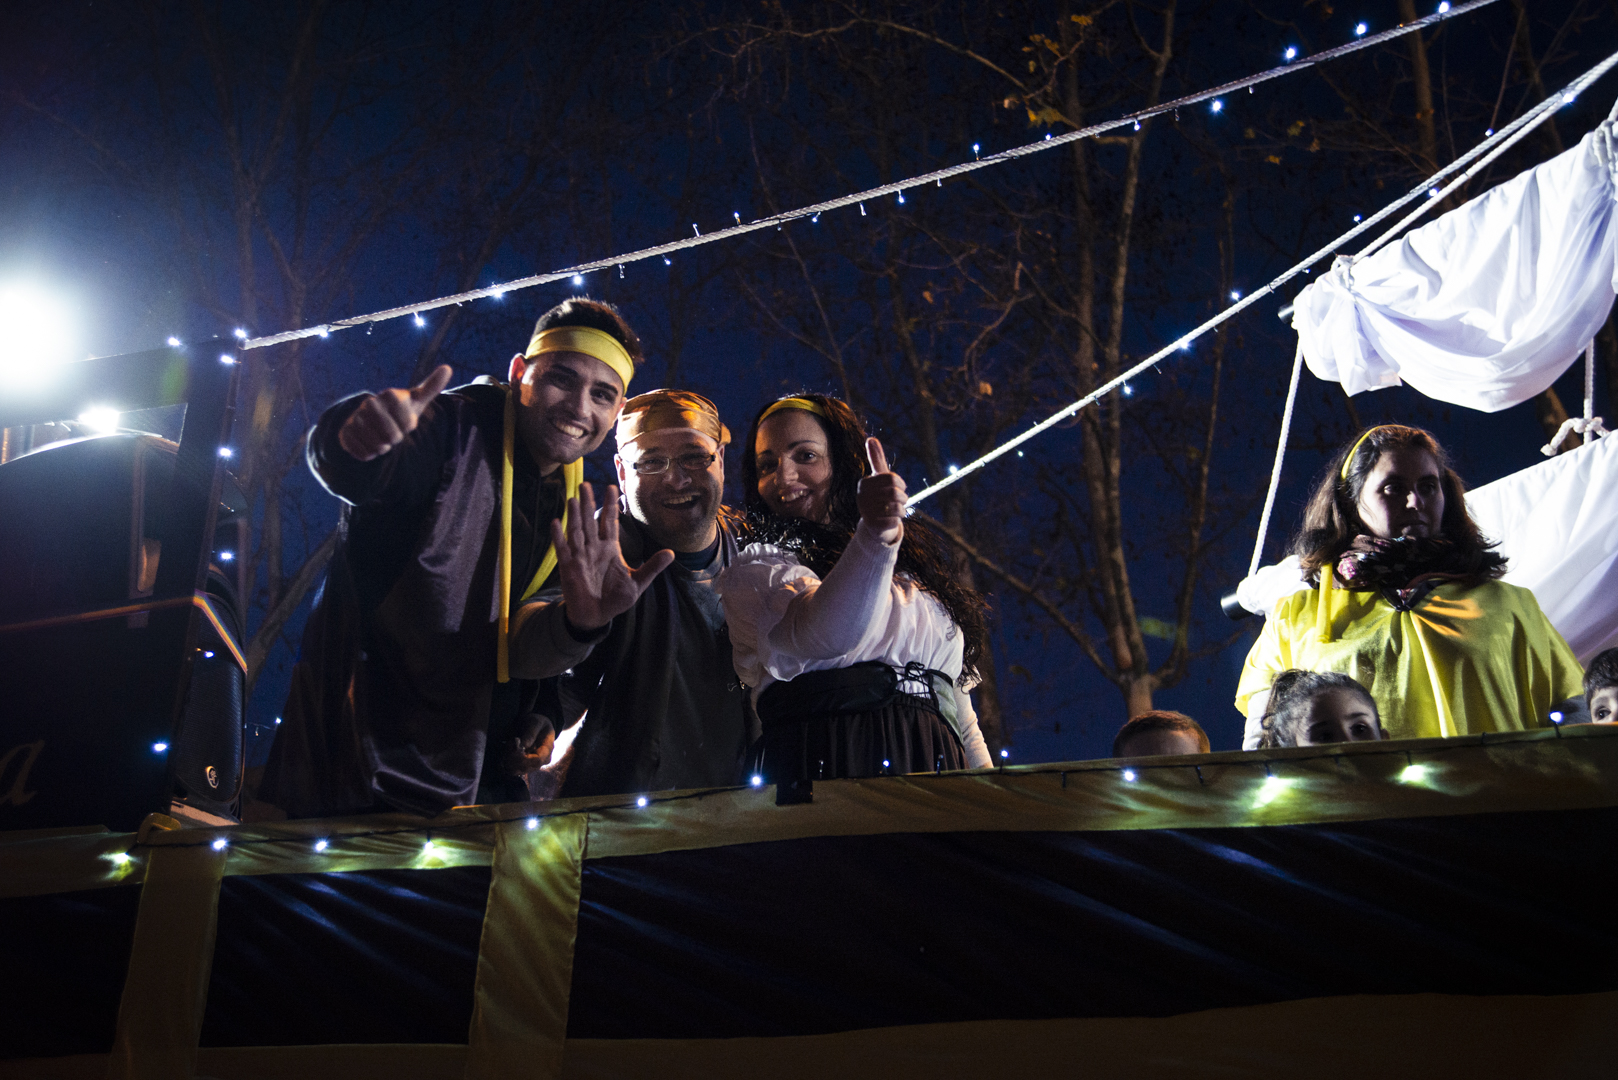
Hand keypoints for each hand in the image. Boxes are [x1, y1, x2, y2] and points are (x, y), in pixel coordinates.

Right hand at [336, 364, 451, 460]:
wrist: (371, 420)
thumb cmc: (399, 411)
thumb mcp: (416, 400)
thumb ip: (431, 386)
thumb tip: (448, 368)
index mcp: (390, 395)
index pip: (408, 424)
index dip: (408, 427)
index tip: (404, 420)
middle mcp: (370, 404)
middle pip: (392, 436)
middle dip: (395, 438)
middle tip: (392, 431)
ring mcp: (355, 418)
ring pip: (378, 446)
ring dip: (383, 447)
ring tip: (381, 437)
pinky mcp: (345, 433)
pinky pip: (364, 454)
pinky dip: (369, 454)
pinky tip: (369, 443)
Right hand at [551, 482, 675, 631]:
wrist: (597, 616)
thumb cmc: (615, 599)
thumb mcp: (638, 583)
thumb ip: (652, 567)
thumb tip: (672, 553)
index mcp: (610, 549)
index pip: (610, 522)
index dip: (610, 505)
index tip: (612, 487)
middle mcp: (594, 548)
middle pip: (590, 521)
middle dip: (588, 503)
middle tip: (586, 484)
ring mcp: (580, 556)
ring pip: (576, 530)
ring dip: (574, 515)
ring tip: (573, 497)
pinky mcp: (568, 567)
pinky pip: (562, 549)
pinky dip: (558, 536)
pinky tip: (555, 522)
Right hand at [856, 437, 904, 545]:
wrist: (875, 524)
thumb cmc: (880, 496)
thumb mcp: (880, 477)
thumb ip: (876, 459)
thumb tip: (870, 438)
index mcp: (864, 484)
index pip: (891, 479)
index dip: (901, 484)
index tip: (900, 488)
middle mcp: (862, 497)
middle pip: (894, 493)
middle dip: (904, 498)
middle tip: (902, 501)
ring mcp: (865, 512)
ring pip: (896, 508)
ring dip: (902, 510)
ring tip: (898, 511)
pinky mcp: (872, 526)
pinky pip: (894, 521)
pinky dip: (898, 521)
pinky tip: (892, 521)